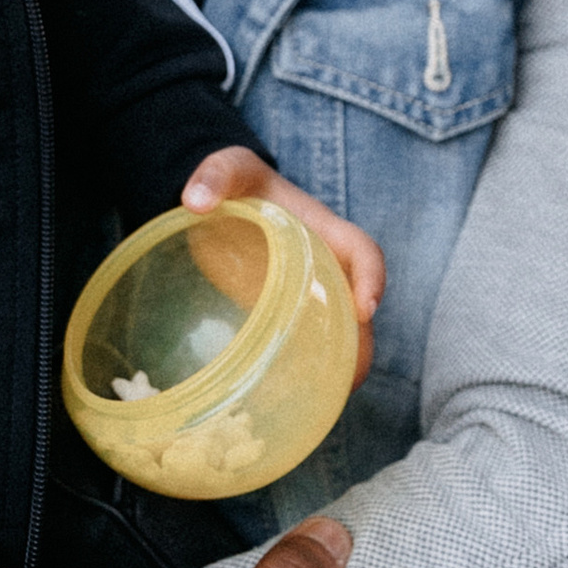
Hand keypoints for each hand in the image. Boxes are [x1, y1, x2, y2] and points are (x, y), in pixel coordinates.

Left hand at [182, 145, 386, 385]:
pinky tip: (291, 397)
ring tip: (325, 399)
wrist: (225, 203)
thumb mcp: (229, 168)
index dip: (372, 279)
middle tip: (349, 378)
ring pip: (342, 333)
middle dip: (362, 342)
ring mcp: (310, 293)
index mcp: (323, 230)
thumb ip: (215, 175)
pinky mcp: (290, 315)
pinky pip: (312, 343)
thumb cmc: (237, 184)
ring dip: (342, 365)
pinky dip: (311, 369)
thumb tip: (194, 201)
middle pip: (359, 307)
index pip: (363, 252)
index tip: (365, 309)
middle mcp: (326, 266)